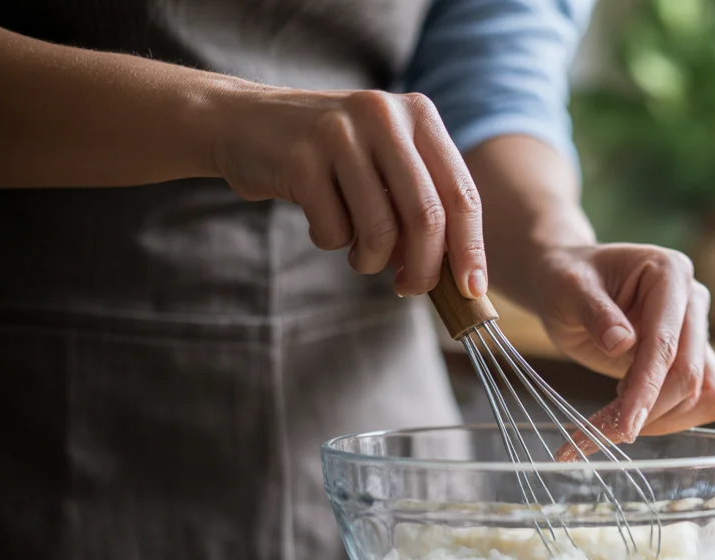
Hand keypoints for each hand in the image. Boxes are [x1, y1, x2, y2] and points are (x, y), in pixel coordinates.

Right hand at [211, 86, 485, 298]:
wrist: (243, 122)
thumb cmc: (330, 157)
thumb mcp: (385, 160)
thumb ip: (423, 202)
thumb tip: (458, 275)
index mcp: (419, 114)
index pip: (461, 193)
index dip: (470, 248)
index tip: (471, 291)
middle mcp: (384, 116)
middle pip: (427, 217)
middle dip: (423, 269)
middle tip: (409, 288)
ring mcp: (340, 134)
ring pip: (381, 231)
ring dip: (372, 261)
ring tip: (359, 252)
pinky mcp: (300, 159)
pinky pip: (334, 231)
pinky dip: (333, 242)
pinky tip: (321, 219)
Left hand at [527, 244, 714, 450]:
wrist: (570, 285)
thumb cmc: (567, 281)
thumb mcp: (568, 289)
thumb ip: (594, 311)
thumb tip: (621, 343)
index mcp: (670, 273)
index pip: (666, 343)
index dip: (647, 388)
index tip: (624, 428)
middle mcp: (693, 301)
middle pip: (689, 375)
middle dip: (647, 412)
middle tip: (596, 435)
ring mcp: (696, 332)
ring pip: (702, 395)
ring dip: (658, 420)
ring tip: (608, 420)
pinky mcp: (692, 359)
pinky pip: (697, 401)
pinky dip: (665, 418)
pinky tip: (627, 412)